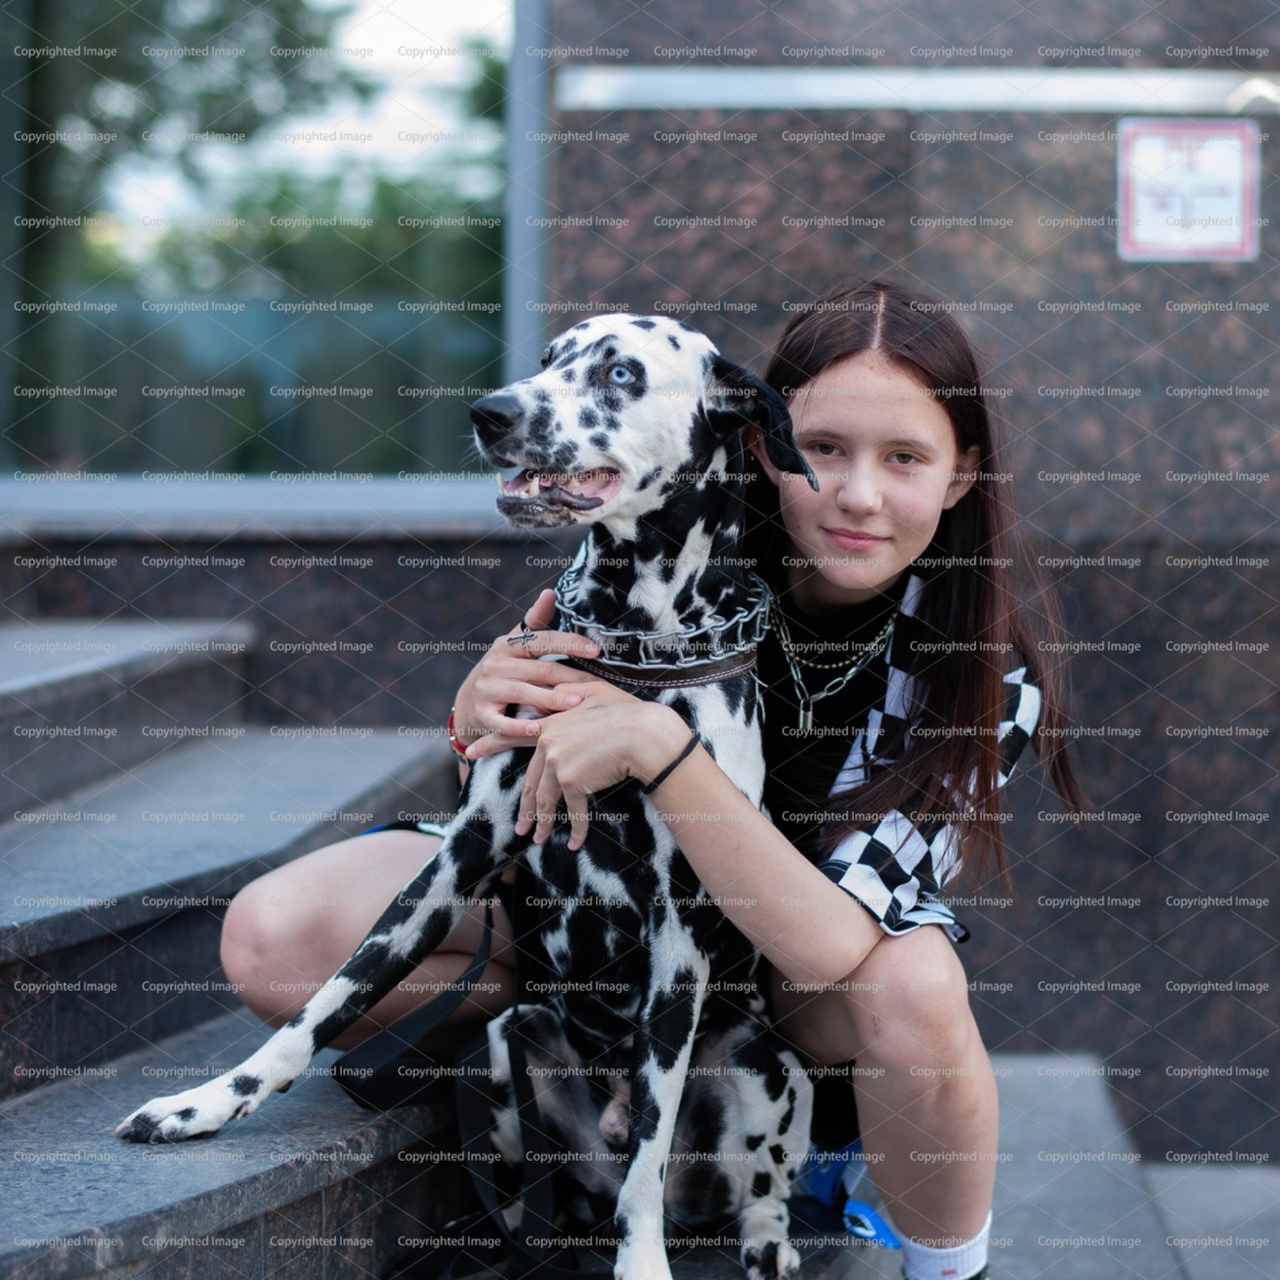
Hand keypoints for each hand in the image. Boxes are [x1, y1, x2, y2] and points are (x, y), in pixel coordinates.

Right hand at [452, 588, 606, 744]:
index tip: (596, 650)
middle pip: (539, 669)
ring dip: (551, 699)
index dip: (569, 643)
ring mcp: (488, 689)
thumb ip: (535, 621)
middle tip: (594, 685)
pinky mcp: (483, 714)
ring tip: (576, 704)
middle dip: (569, 676)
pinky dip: (519, 727)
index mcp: (508, 645)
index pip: (542, 640)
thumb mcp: (515, 644)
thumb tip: (550, 593)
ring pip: (523, 693)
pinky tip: (538, 729)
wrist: (468, 702)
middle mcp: (496, 665)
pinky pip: (503, 722)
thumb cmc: (504, 670)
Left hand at [466, 688, 687, 850]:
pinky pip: (573, 811)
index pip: (514, 735)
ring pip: (545, 799)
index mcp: (549, 722)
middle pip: (531, 781)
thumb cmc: (627, 712)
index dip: (492, 743)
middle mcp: (547, 742)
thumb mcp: (594, 692)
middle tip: (519, 827)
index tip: (471, 752)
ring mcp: (557, 762)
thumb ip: (568, 694)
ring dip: (544, 824)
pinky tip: (575, 844)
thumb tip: (553, 692)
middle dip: (525, 808)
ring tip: (539, 839)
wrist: (644, 734)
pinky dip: (577, 830)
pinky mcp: (571, 780)